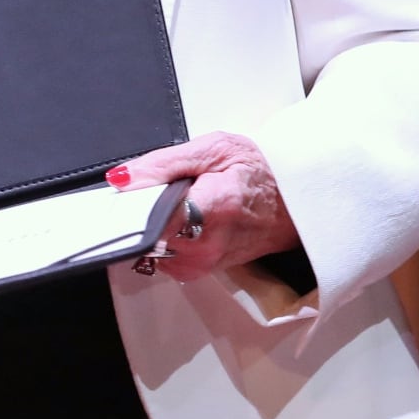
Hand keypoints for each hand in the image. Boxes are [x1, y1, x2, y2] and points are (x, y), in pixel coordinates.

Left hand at [107, 131, 298, 281]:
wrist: (295, 203)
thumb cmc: (261, 172)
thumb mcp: (215, 148)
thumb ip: (163, 163)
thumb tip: (123, 178)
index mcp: (213, 208)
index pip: (150, 218)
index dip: (132, 203)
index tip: (127, 192)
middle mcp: (209, 244)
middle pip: (145, 234)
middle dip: (142, 212)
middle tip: (160, 191)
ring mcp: (206, 262)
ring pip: (152, 248)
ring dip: (153, 226)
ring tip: (177, 203)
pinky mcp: (204, 270)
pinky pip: (166, 257)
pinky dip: (165, 238)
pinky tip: (181, 220)